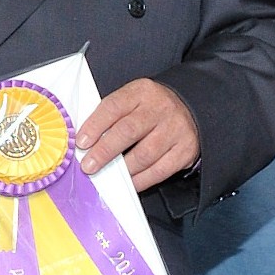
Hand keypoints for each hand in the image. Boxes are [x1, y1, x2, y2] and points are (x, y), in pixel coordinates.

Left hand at [77, 78, 199, 191]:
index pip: (114, 106)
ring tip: (107, 175)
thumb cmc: (154, 108)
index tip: (82, 142)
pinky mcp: (185, 150)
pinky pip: (160, 170)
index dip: (95, 125)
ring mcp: (175, 130)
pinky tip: (130, 182)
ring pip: (144, 154)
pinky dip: (142, 180)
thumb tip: (88, 139)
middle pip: (128, 131)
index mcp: (142, 92)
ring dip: (122, 169)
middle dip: (105, 151)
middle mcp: (160, 109)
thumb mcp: (135, 99)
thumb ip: (114, 113)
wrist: (192, 110)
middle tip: (89, 165)